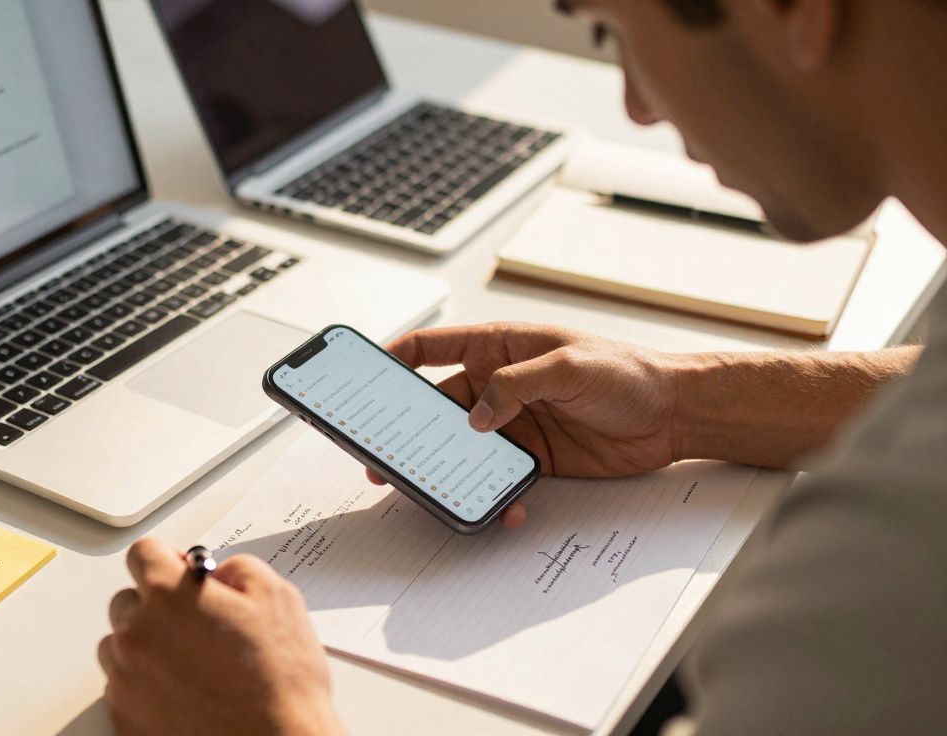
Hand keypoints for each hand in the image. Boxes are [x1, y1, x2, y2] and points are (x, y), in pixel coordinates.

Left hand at [99, 540, 344, 735]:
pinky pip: (123, 685)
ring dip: (148, 644)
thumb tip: (218, 571)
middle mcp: (137, 633)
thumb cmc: (279, 681)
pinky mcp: (125, 716)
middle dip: (159, 604)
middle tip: (199, 624)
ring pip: (121, 644)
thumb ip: (238, 568)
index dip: (167, 558)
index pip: (143, 553)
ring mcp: (126, 678)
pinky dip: (146, 683)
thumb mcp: (277, 597)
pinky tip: (186, 691)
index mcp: (169, 595)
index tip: (181, 571)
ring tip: (193, 664)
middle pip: (129, 600)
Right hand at [368, 323, 681, 526]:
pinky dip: (495, 496)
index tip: (363, 379)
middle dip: (405, 430)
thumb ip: (517, 385)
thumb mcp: (569, 365)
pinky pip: (499, 479)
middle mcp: (498, 385)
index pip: (431, 348)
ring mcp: (513, 423)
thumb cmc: (628, 372)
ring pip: (462, 448)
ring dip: (445, 468)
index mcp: (498, 348)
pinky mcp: (533, 458)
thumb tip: (477, 416)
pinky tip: (502, 507)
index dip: (393, 359)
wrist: (675, 415)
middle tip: (380, 454)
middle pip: (435, 406)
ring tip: (425, 488)